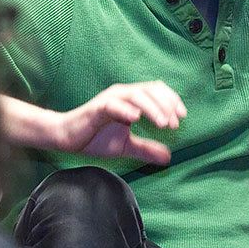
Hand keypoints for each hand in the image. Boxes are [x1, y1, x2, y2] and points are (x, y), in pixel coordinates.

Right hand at [54, 81, 187, 165]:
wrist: (66, 139)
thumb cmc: (94, 138)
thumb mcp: (125, 146)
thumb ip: (146, 148)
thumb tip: (168, 157)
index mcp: (131, 99)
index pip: (157, 90)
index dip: (172, 100)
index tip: (182, 117)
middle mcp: (122, 94)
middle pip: (150, 90)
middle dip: (166, 105)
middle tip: (173, 124)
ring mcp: (109, 99)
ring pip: (136, 95)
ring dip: (152, 108)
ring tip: (163, 123)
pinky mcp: (96, 108)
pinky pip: (113, 105)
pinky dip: (126, 110)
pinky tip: (136, 118)